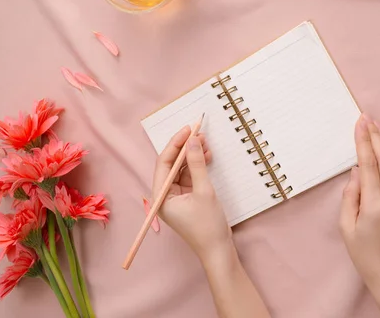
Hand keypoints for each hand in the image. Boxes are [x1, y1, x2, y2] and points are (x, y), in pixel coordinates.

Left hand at [153, 126, 232, 261]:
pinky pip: (189, 177)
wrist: (218, 251)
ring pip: (182, 169)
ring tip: (206, 142)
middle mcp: (165, 196)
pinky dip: (197, 166)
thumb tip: (193, 141)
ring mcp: (176, 197)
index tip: (188, 129)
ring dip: (193, 155)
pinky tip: (207, 156)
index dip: (176, 144)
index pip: (164, 163)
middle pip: (172, 164)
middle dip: (185, 148)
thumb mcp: (204, 191)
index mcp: (161, 196)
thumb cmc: (208, 226)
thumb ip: (196, 164)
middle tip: (199, 132)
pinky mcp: (187, 198)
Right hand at [340, 114, 379, 317]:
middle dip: (376, 136)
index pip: (369, 164)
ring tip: (378, 127)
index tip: (360, 123)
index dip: (363, 141)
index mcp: (374, 206)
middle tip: (368, 118)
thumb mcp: (346, 228)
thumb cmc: (365, 255)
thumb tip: (356, 172)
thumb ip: (349, 197)